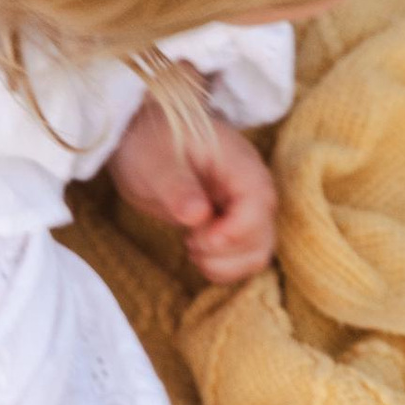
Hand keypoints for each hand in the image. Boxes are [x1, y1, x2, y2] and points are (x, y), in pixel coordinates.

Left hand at [110, 91, 277, 284]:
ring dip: (226, 263)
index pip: (258, 204)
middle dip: (226, 251)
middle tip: (190, 242)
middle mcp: (250, 186)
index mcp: (238, 163)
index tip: (198, 237)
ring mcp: (244, 207)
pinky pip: (244, 256)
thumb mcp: (153, 161)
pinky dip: (223, 265)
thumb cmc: (148, 142)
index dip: (234, 231)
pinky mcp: (232, 223)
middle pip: (263, 235)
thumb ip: (177, 186)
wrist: (141, 139)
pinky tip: (196, 250)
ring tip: (192, 247)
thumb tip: (198, 215)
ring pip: (257, 252)